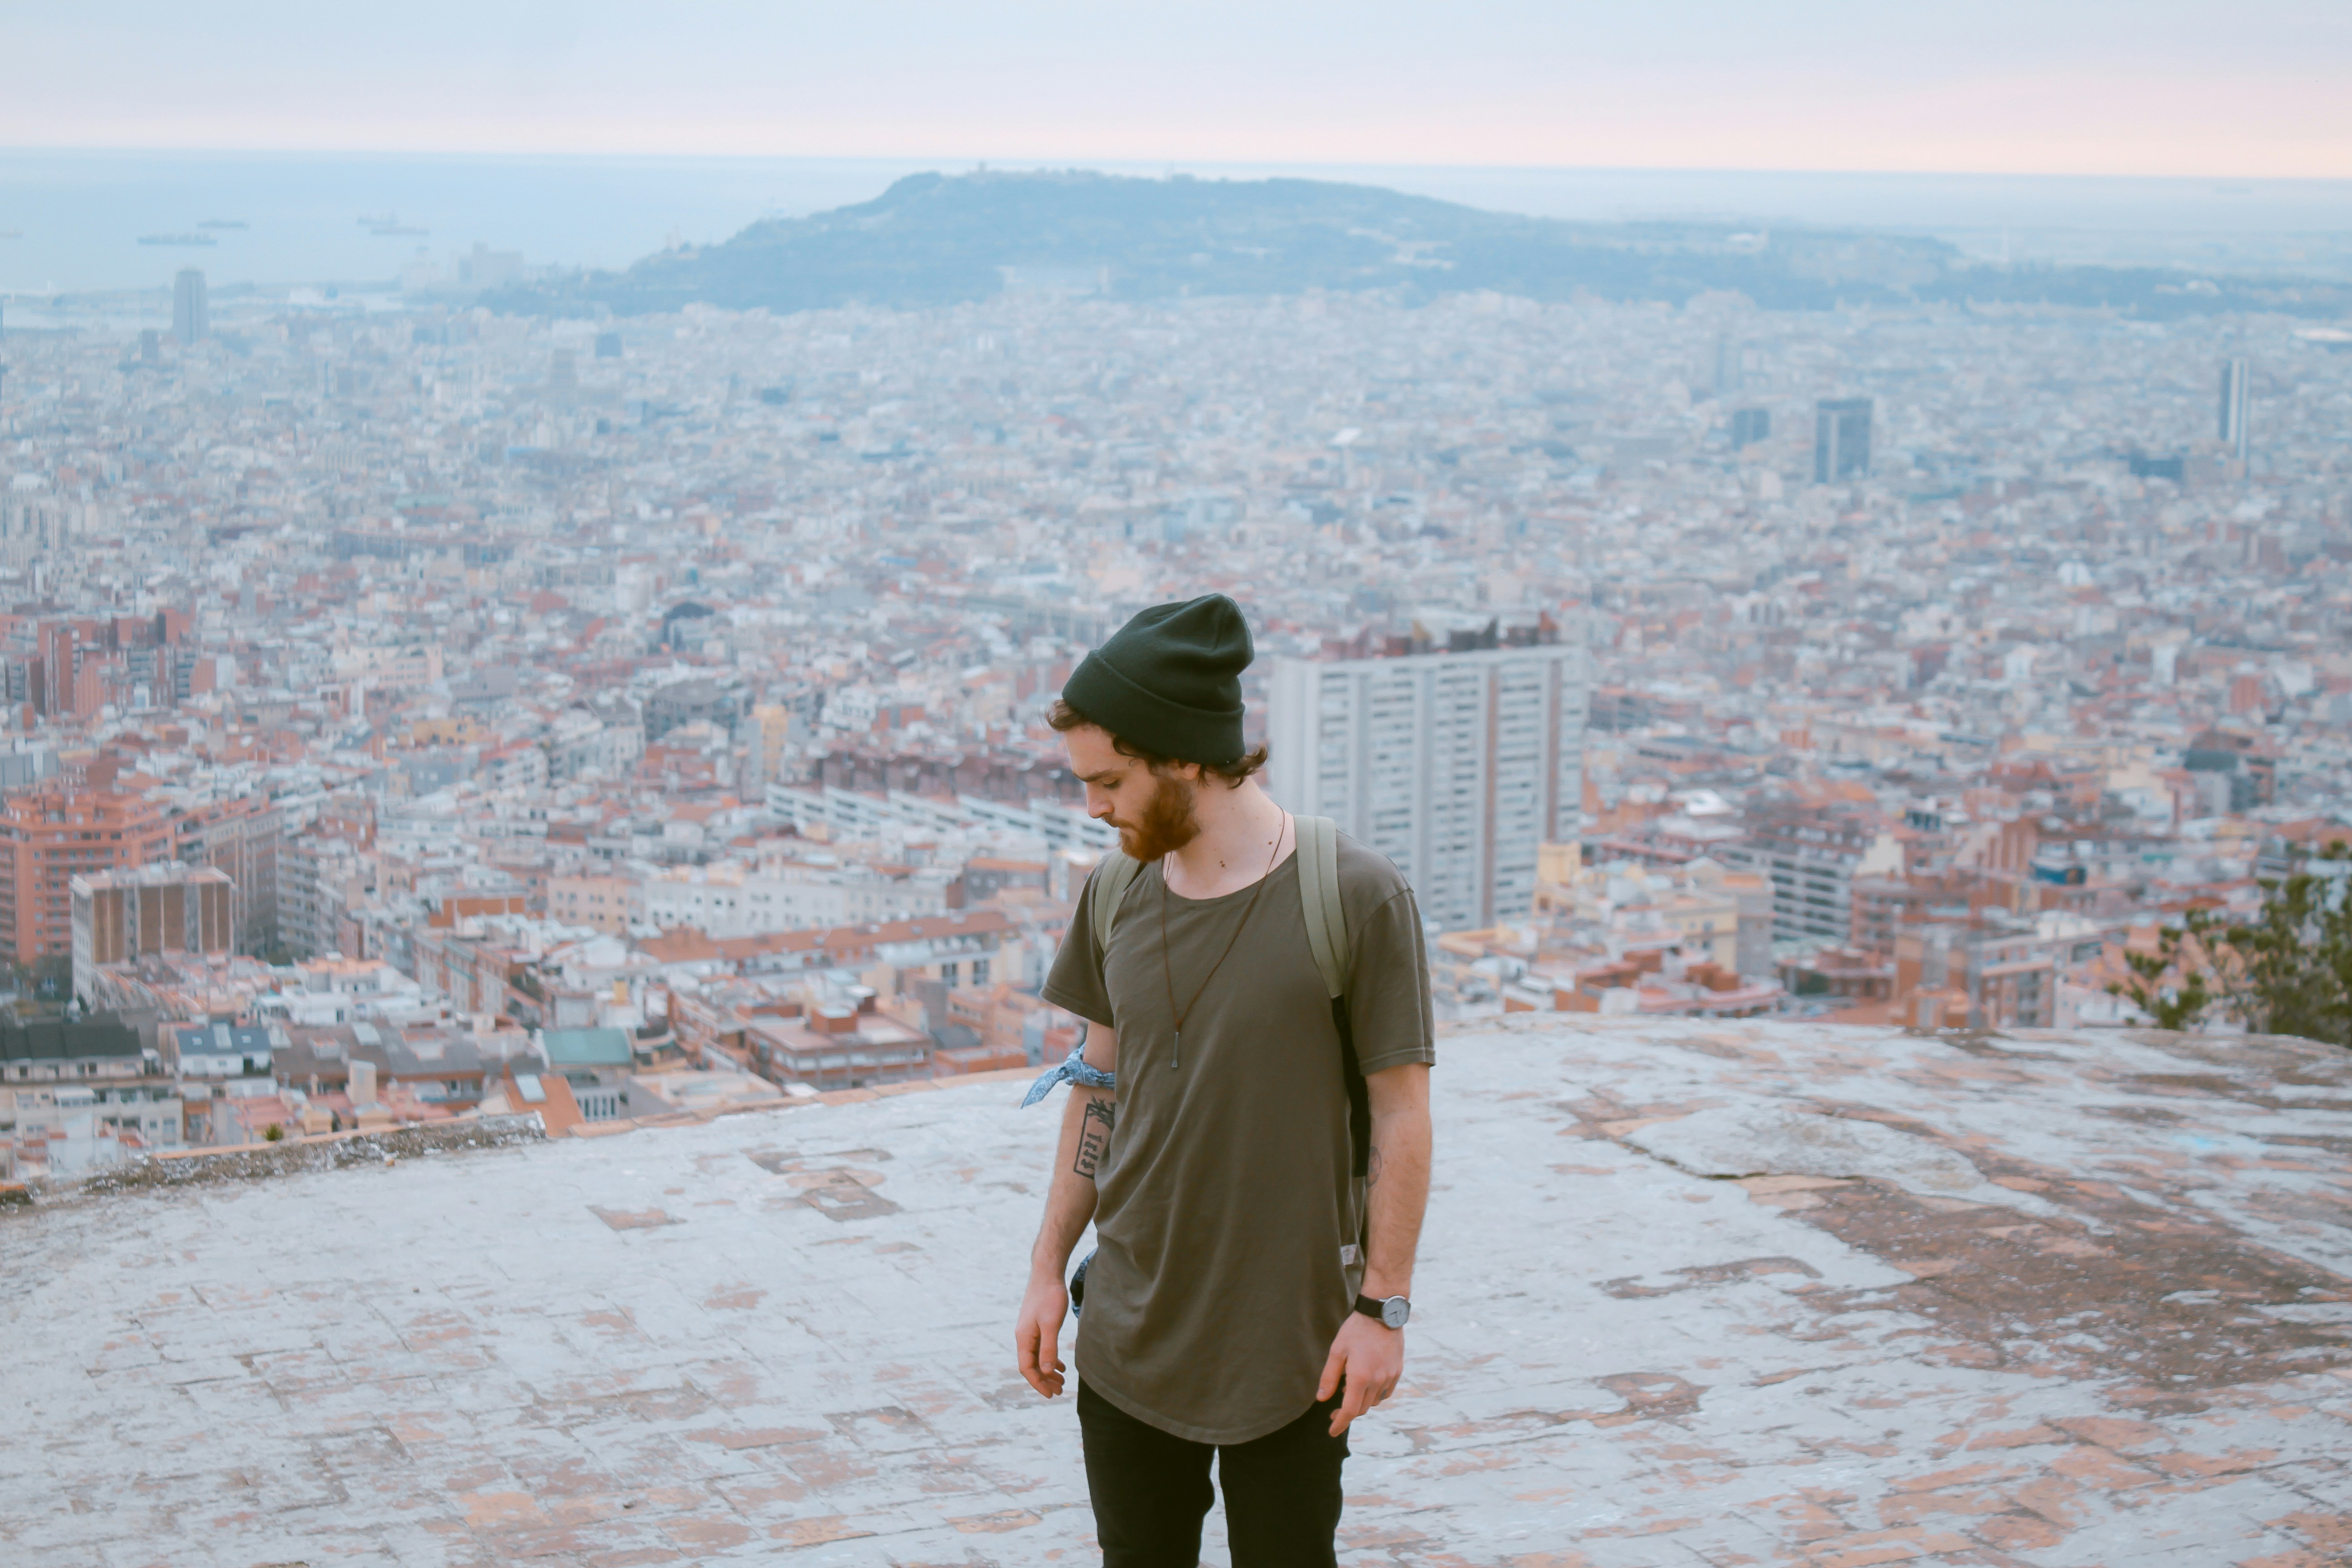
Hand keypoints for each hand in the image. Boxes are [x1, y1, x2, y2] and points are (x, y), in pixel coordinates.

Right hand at [1015, 1273, 1070, 1396]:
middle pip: (1032, 1365)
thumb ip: (1049, 1348)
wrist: (1047, 1273)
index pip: (1027, 1368)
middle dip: (1044, 1380)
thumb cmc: (1049, 1297)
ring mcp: (1029, 1331)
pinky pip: (1041, 1348)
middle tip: (1060, 1391)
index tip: (1051, 1395)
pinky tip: (1060, 1365)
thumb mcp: (1051, 1324)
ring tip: (1062, 1381)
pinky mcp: (1037, 1325)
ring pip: (1037, 1358)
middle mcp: (1023, 1337)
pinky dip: (1050, 1359)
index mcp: (1023, 1338)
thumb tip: (1047, 1371)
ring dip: (1048, 1371)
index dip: (1038, 1383)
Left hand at [1317, 1311, 1403, 1435]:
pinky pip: (1385, 1392)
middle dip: (1347, 1413)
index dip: (1340, 1423)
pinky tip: (1366, 1384)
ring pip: (1374, 1401)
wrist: (1383, 1313)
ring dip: (1361, 1402)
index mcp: (1360, 1377)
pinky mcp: (1397, 1371)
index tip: (1332, 1431)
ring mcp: (1390, 1377)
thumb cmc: (1356, 1330)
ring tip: (1349, 1390)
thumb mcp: (1337, 1351)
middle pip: (1362, 1408)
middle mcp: (1377, 1380)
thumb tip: (1321, 1398)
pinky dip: (1374, 1394)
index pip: (1350, 1411)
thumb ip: (1328, 1377)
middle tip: (1334, 1409)